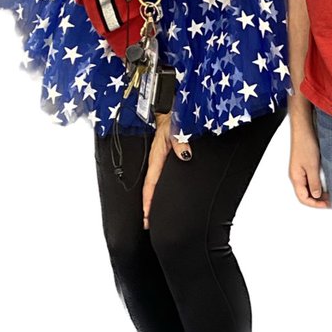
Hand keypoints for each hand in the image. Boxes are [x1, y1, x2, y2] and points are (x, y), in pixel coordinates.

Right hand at [142, 113, 190, 228]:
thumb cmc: (173, 116)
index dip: (149, 202)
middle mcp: (157, 159)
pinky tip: (164, 195)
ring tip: (153, 214)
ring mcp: (161, 158)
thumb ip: (180, 141)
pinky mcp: (166, 156)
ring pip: (155, 182)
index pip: (151, 184)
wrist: (171, 107)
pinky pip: (160, 175)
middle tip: (148, 223)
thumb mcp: (177, 127)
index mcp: (157, 156)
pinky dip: (159, 188)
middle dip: (149, 206)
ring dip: (153, 198)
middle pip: (151, 187)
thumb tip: (184, 155)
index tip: (147, 217)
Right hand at [289, 122, 328, 207]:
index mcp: (296, 178)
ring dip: (319, 192)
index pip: (303, 198)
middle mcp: (297, 176)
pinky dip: (319, 184)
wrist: (304, 129)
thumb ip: (314, 182)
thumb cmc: (306, 145)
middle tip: (331, 201)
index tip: (328, 205)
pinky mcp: (305, 165)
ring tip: (331, 194)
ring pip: (309, 188)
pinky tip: (327, 183)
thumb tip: (316, 196)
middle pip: (306, 194)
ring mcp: (300, 171)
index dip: (315, 204)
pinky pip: (311, 180)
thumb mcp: (312, 166)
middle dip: (318, 200)